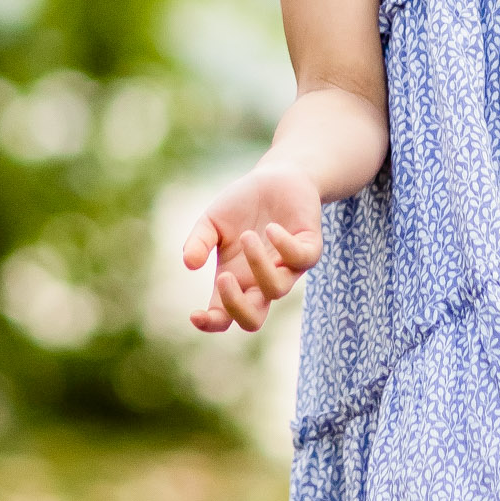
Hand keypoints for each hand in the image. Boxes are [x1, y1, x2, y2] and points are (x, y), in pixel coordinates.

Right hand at [182, 165, 324, 333]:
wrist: (276, 177)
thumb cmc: (241, 204)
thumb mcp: (212, 221)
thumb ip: (199, 241)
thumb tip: (189, 263)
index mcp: (236, 279)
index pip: (224, 316)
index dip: (211, 323)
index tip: (194, 314)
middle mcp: (261, 280)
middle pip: (253, 320)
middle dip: (236, 306)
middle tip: (223, 277)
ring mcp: (287, 268)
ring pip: (276, 289)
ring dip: (258, 264)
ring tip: (247, 236)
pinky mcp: (310, 249)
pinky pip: (302, 260)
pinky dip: (284, 246)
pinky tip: (270, 228)